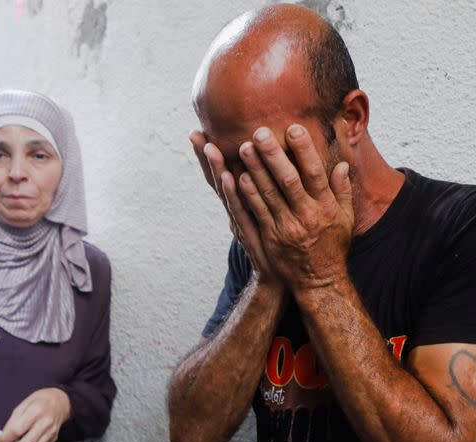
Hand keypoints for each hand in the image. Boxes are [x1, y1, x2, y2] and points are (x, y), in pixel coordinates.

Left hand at [0, 388, 70, 441]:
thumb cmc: (40, 400)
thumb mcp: (24, 403)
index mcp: (36, 410)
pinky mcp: (53, 439)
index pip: (17, 430)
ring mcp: (51, 432)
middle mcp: (45, 423)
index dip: (4, 439)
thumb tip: (3, 436)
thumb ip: (13, 420)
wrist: (61, 401)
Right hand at [190, 130, 282, 288]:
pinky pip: (240, 210)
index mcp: (242, 201)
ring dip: (217, 170)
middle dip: (207, 157)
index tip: (199, 131)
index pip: (224, 173)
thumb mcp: (273, 211)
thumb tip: (269, 162)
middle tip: (195, 134)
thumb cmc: (279, 243)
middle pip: (218, 178)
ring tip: (209, 147)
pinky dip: (233, 194)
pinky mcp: (249, 232)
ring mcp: (240, 220)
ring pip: (226, 191)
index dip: (212, 155)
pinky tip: (230, 177)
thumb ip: (273, 187)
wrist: (279, 277)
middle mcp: (236, 209)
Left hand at [237, 124, 353, 291]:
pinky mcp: (269, 239)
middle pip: (287, 181)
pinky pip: (254, 213)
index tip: (293, 128)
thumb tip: (343, 165)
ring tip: (242, 147)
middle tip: (259, 132)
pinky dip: (244, 195)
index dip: (304, 151)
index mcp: (325, 208)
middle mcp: (306, 217)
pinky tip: (234, 177)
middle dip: (273, 156)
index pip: (314, 174)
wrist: (319, 282)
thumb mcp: (346, 219)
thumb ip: (342, 191)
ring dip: (254, 170)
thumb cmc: (333, 246)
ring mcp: (286, 229)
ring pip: (267, 195)